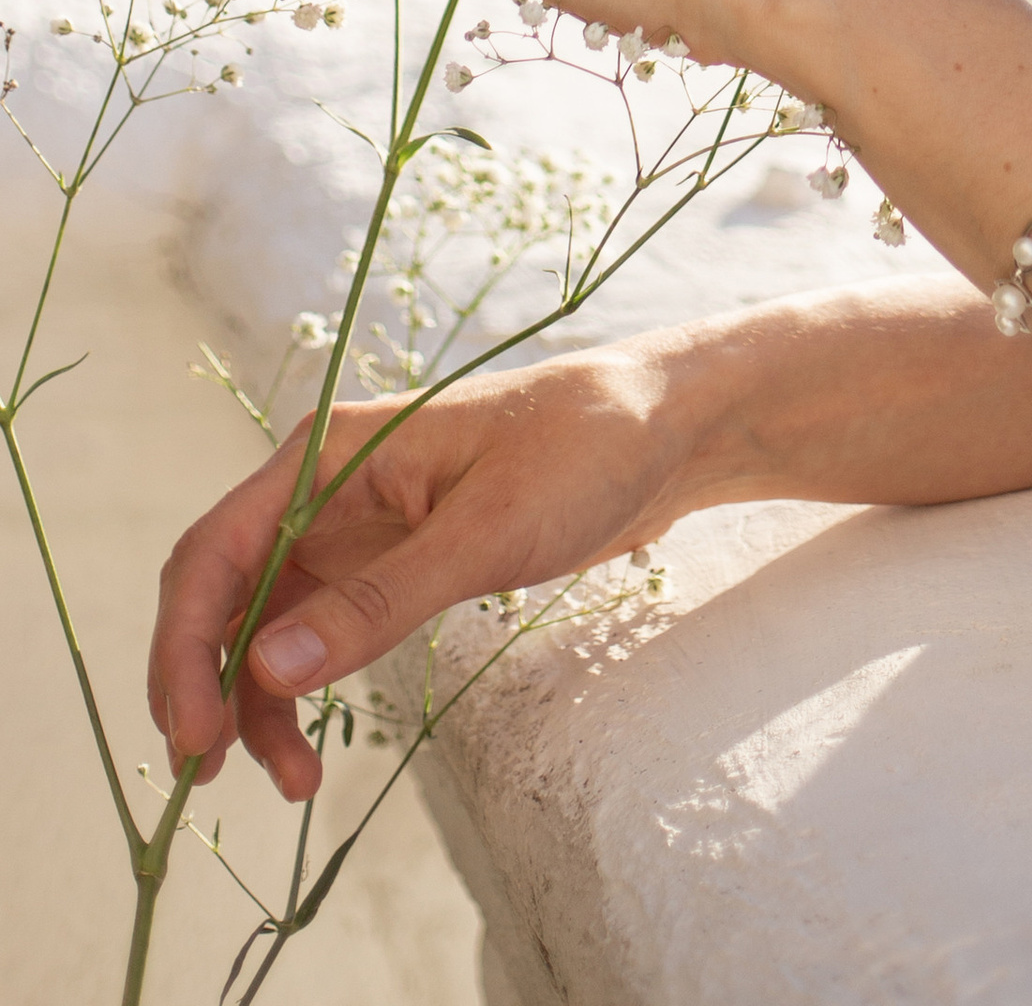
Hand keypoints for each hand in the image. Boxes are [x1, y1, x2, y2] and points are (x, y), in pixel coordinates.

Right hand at [149, 344, 699, 798]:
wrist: (663, 431)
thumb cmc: (584, 451)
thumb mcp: (487, 531)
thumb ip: (380, 601)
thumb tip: (270, 669)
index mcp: (330, 452)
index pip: (215, 552)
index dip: (184, 647)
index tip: (193, 737)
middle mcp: (324, 486)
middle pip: (222, 594)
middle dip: (205, 685)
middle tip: (214, 776)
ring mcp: (353, 526)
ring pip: (263, 626)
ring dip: (257, 704)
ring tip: (295, 783)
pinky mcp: (390, 562)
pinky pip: (315, 633)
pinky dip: (302, 691)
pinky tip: (314, 749)